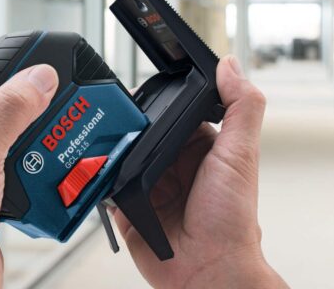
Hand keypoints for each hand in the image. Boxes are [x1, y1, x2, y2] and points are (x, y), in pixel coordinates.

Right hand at [113, 56, 287, 288]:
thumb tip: (231, 65)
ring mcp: (151, 185)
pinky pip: (107, 184)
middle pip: (145, 130)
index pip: (177, 111)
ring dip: (112, 147)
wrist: (207, 271)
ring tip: (102, 136)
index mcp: (202, 147)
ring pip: (123, 153)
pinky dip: (99, 175)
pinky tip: (93, 164)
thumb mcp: (240, 154)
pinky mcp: (130, 206)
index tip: (148, 84)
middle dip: (130, 122)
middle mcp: (175, 164)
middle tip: (115, 112)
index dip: (164, 99)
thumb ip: (240, 108)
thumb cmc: (232, 220)